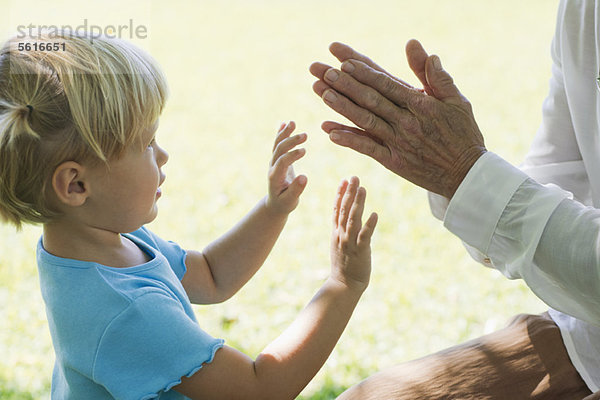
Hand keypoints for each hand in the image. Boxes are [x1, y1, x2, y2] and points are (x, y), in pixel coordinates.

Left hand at [266, 121, 307, 214]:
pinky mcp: (278, 159)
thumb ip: (296, 189)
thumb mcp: (291, 201)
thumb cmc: (284, 203)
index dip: (292, 155)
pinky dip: (281, 133)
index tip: (304, 150)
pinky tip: (284, 123)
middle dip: (291, 141)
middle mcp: (272, 167)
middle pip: (279, 150)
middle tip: (305, 135)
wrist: (275, 203)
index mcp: (275, 177)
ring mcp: (274, 162)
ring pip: (277, 145)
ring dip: (285, 133)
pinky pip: (278, 144)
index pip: (282, 162)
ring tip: (293, 122)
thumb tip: (304, 177)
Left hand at [309, 40, 486, 198]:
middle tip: (323, 71)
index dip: (363, 71)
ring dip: (342, 107)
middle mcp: (406, 121)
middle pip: (370, 99)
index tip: (343, 60)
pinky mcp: (393, 162)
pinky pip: (367, 148)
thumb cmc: (462, 133)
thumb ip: (435, 75)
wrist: (466, 174)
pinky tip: (330, 131)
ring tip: (321, 93)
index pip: (386, 83)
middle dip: (345, 83)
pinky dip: (349, 139)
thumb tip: (415, 46)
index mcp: (420, 104)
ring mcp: (398, 142)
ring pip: (365, 121)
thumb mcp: (456, 100)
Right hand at [330, 176, 377, 292]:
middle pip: (344, 210)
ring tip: (362, 189)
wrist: (344, 285)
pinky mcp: (360, 252)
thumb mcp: (340, 243)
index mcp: (337, 232)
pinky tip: (374, 214)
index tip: (345, 180)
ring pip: (353, 220)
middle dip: (349, 193)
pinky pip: (364, 237)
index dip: (341, 194)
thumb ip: (343, 229)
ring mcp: (349, 243)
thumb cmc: (345, 265)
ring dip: (357, 204)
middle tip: (354, 177)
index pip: (337, 209)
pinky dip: (369, 225)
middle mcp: (341, 235)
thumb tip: (348, 217)